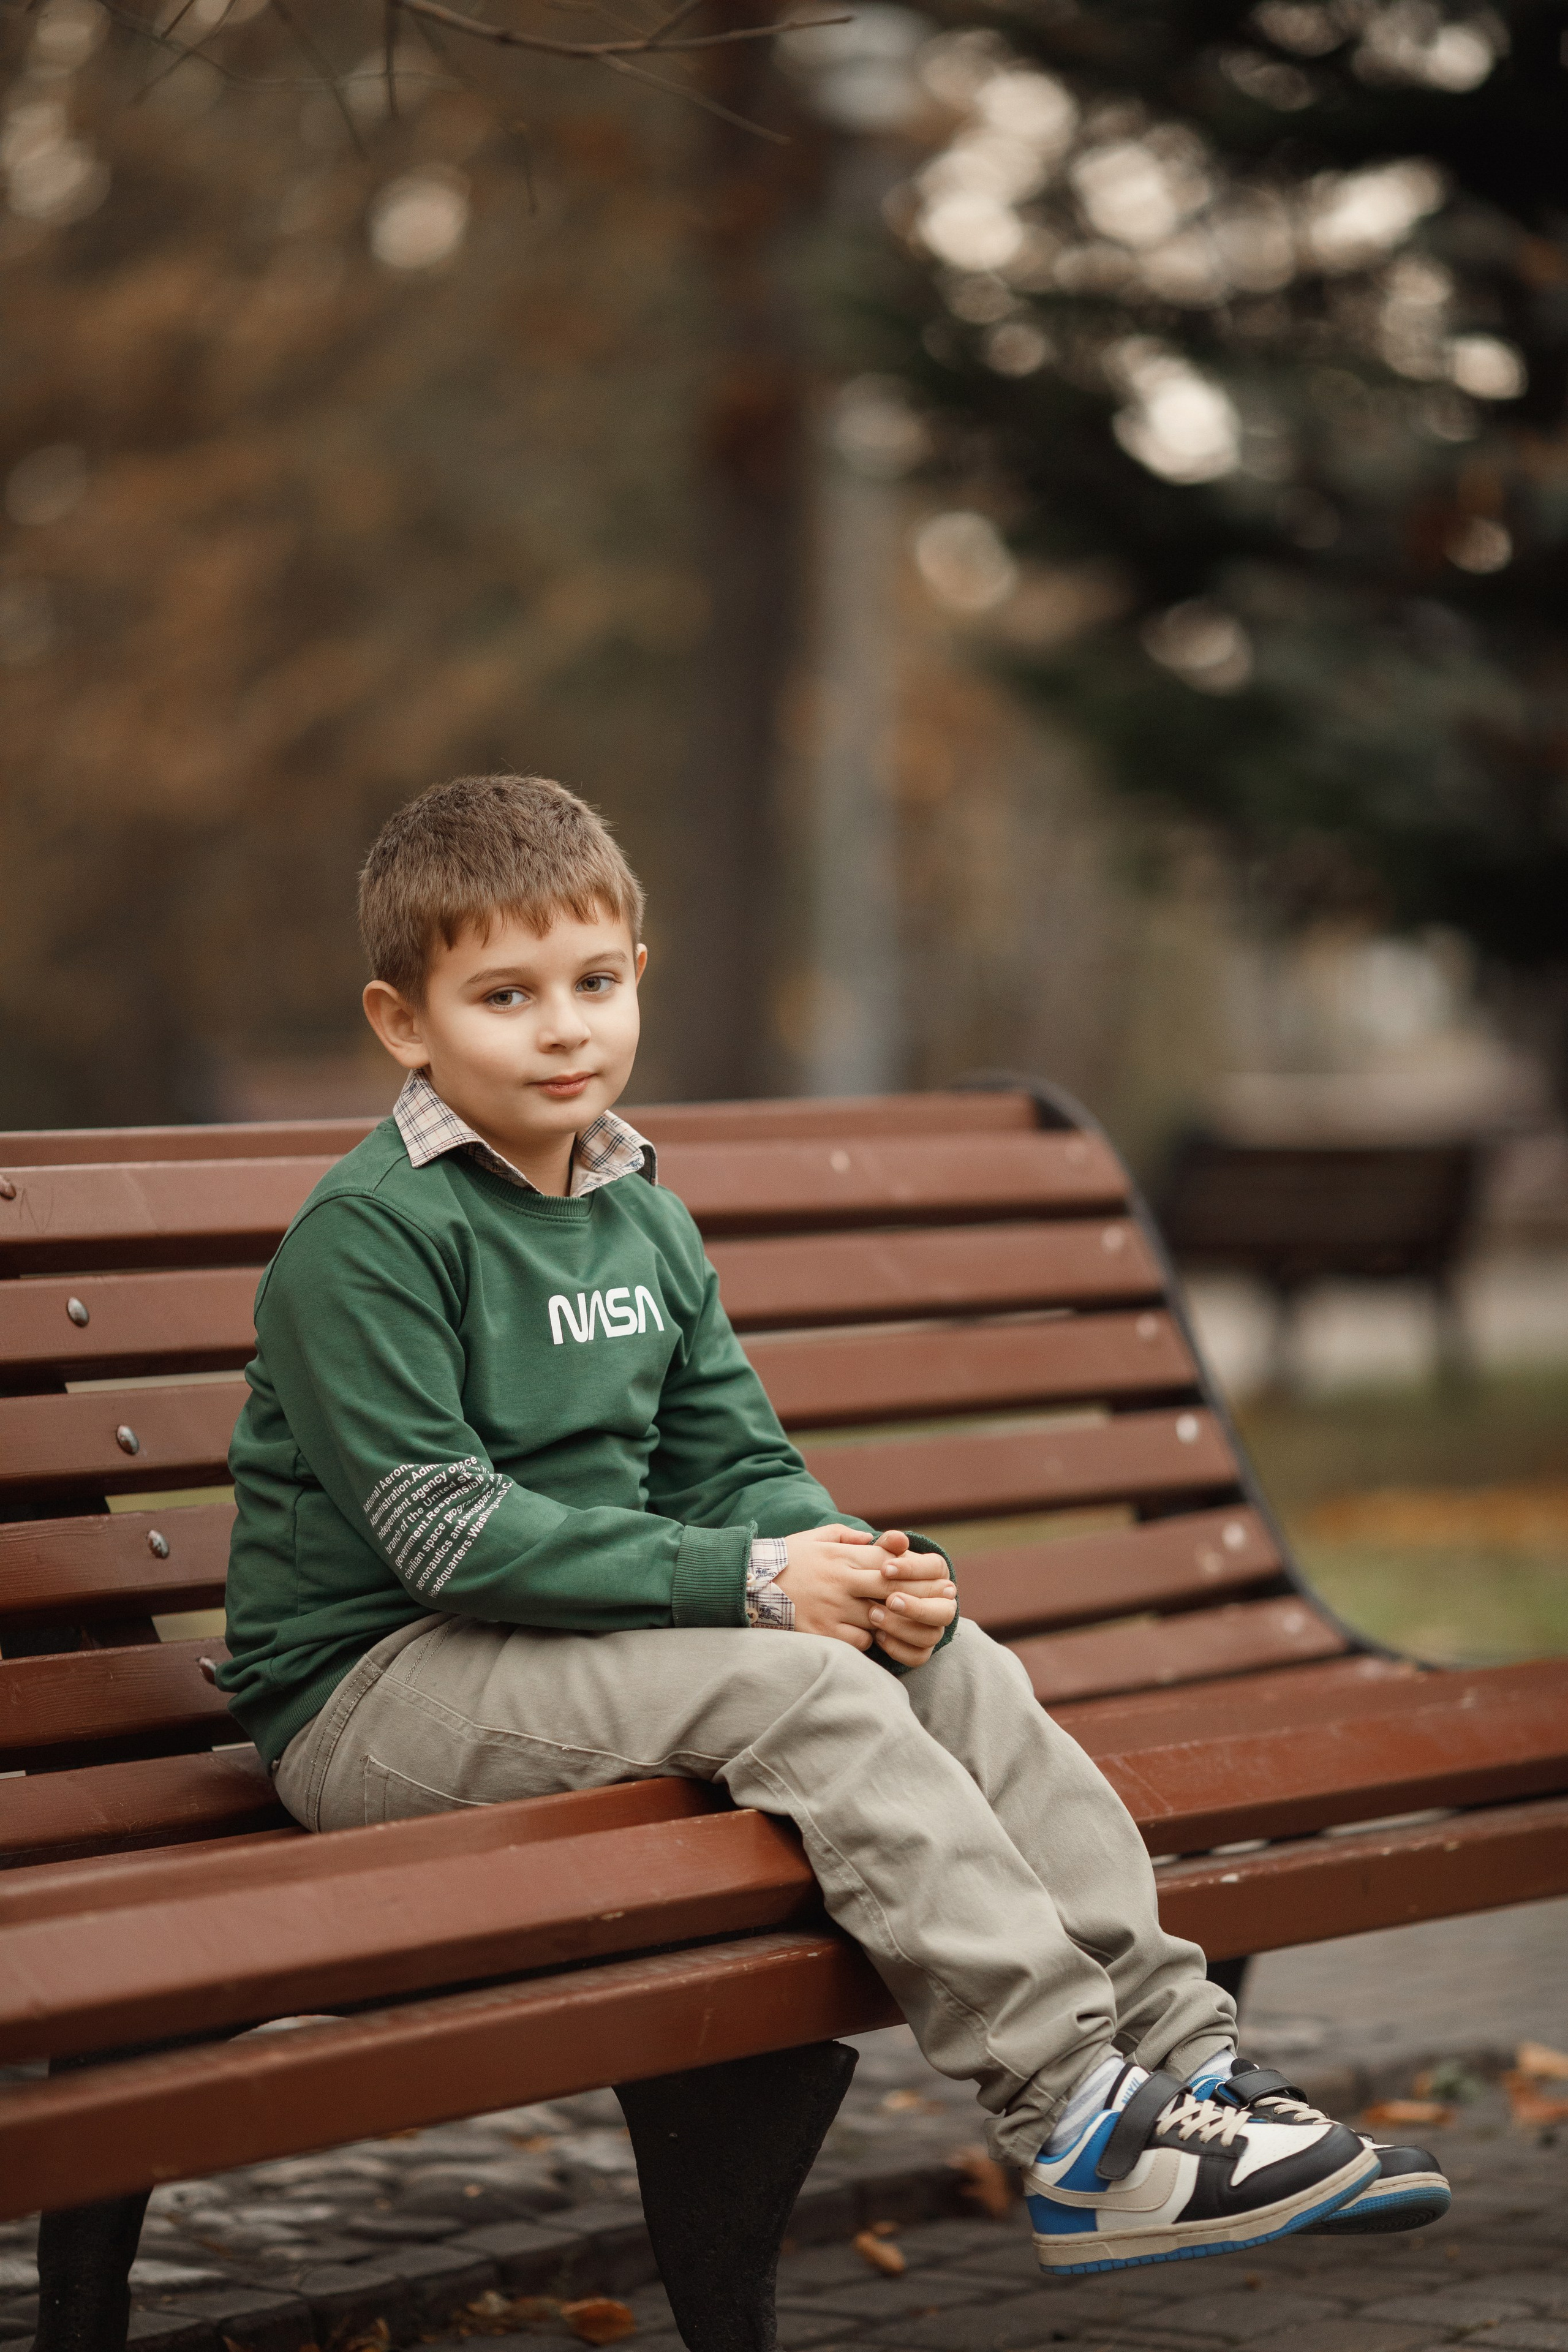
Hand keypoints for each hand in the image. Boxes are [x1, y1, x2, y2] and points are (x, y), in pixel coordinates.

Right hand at [776, 1526, 956, 1667]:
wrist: (749, 1586)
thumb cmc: (786, 1560)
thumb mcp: (814, 1538)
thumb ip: (846, 1535)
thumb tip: (871, 1539)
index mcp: (842, 1557)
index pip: (889, 1562)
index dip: (909, 1571)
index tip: (920, 1579)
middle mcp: (841, 1582)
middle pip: (891, 1589)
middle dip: (909, 1597)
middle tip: (919, 1604)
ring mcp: (833, 1608)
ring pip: (879, 1619)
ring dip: (886, 1621)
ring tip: (884, 1619)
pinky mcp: (824, 1632)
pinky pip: (860, 1640)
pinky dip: (865, 1638)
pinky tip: (858, 1631)